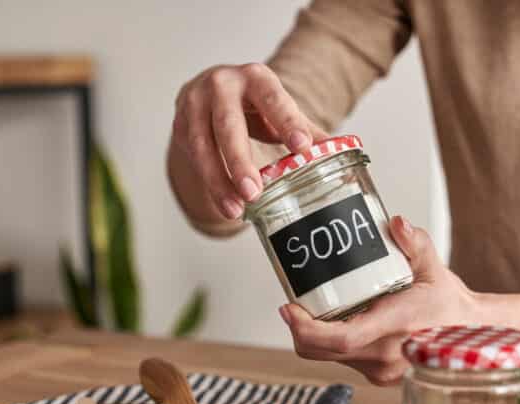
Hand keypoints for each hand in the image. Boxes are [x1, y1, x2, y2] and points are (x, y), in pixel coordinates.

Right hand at [172, 63, 326, 220]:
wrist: (212, 91)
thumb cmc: (253, 103)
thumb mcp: (279, 110)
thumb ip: (305, 130)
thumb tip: (339, 153)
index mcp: (255, 77)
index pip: (273, 99)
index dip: (287, 122)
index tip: (301, 147)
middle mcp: (220, 85)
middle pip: (228, 125)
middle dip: (240, 161)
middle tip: (253, 192)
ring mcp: (194, 104)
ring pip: (203, 146)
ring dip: (219, 181)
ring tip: (236, 210)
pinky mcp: (180, 125)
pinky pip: (193, 158)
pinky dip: (209, 183)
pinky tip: (223, 203)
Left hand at [279, 216, 519, 385]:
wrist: (471, 334)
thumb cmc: (450, 302)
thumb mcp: (434, 266)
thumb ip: (414, 242)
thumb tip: (395, 223)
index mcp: (396, 326)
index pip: (342, 337)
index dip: (307, 328)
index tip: (289, 310)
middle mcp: (387, 355)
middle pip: (325, 351)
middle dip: (301, 331)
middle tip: (291, 308)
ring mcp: (383, 371)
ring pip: (331, 358)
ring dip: (315, 338)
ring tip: (310, 312)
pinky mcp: (379, 376)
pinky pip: (344, 361)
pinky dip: (332, 345)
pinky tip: (334, 324)